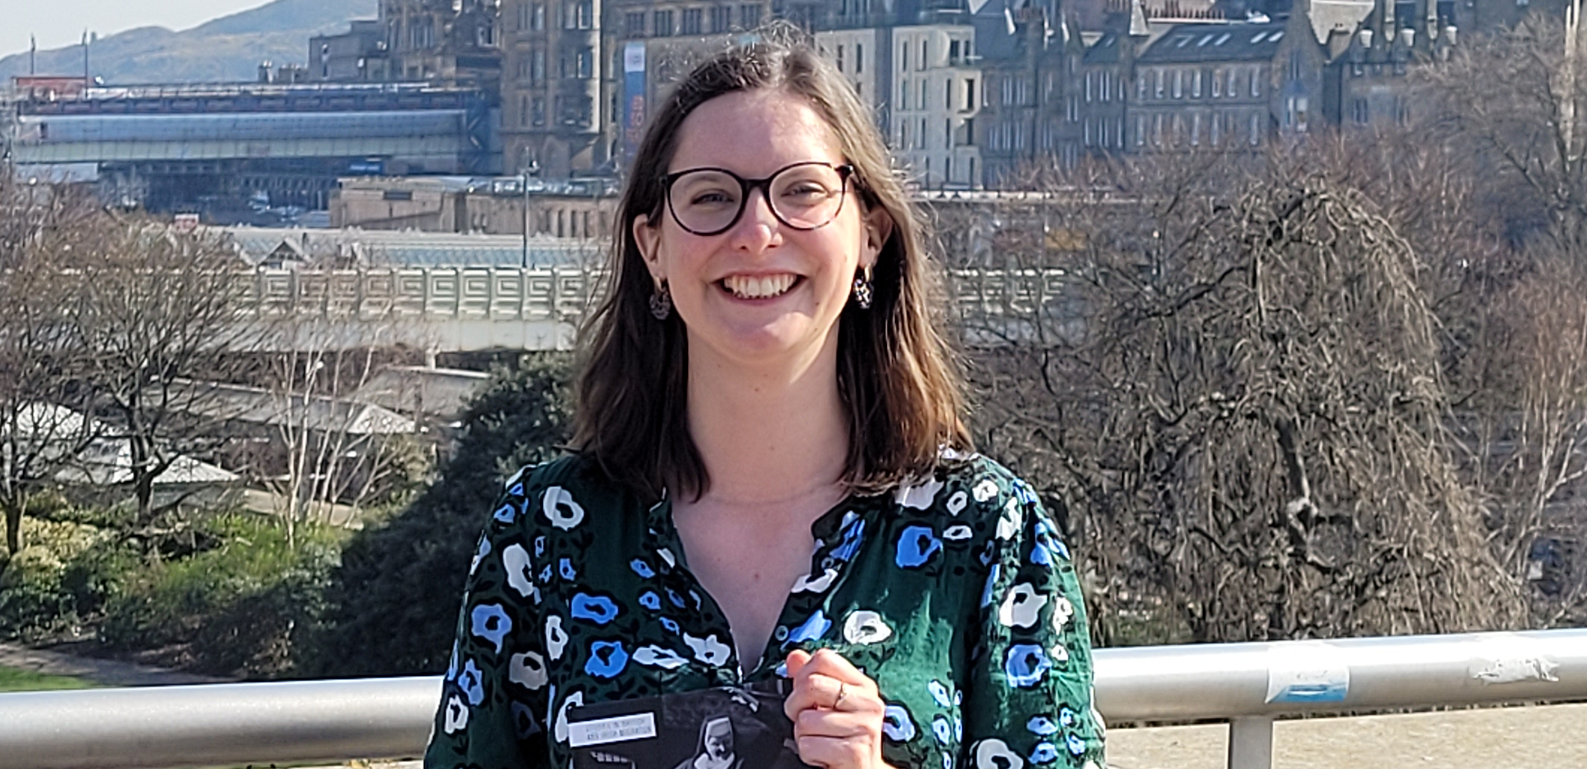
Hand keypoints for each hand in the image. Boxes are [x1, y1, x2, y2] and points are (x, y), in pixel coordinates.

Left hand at [782, 649, 895, 768]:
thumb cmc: (847, 740)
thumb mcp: (834, 705)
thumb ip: (815, 679)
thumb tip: (794, 657)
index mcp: (863, 686)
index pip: (824, 658)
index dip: (803, 675)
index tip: (806, 694)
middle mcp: (868, 703)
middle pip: (811, 685)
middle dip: (796, 706)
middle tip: (806, 720)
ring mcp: (864, 727)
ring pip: (805, 720)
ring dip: (803, 736)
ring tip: (821, 740)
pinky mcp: (854, 752)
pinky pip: (809, 746)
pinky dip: (809, 755)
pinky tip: (825, 756)